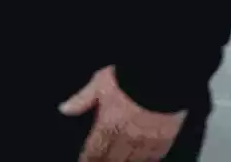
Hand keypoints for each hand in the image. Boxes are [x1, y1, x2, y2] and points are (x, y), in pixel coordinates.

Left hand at [59, 66, 187, 161]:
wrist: (163, 76)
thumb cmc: (130, 77)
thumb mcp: (100, 82)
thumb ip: (82, 99)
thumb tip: (64, 109)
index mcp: (108, 125)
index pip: (95, 151)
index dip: (88, 159)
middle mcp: (127, 137)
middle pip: (114, 160)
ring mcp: (148, 141)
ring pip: (134, 161)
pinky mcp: (166, 139)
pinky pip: (155, 157)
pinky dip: (147, 160)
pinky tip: (143, 160)